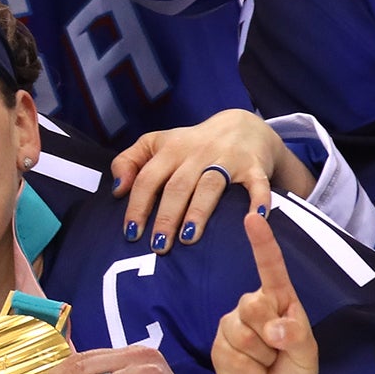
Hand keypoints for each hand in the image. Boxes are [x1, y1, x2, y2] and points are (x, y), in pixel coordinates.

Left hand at [111, 108, 313, 251]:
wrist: (243, 127)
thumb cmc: (191, 145)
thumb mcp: (156, 144)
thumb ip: (129, 161)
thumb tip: (116, 189)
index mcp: (170, 150)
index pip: (148, 179)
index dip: (137, 205)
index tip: (131, 233)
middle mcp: (197, 153)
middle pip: (178, 186)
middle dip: (166, 216)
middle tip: (158, 246)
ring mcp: (227, 160)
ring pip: (210, 185)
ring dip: (199, 212)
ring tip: (188, 239)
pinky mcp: (254, 168)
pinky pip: (257, 184)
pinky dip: (258, 200)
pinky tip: (254, 218)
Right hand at [212, 209, 320, 373]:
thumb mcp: (307, 355)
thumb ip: (295, 335)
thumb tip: (274, 329)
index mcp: (281, 303)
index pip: (270, 269)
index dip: (262, 244)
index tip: (254, 218)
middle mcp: (254, 309)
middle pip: (252, 303)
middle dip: (268, 329)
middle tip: (279, 350)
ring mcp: (233, 326)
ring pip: (239, 327)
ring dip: (259, 352)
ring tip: (266, 363)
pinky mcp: (218, 346)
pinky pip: (229, 347)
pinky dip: (245, 363)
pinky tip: (251, 370)